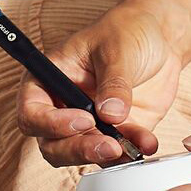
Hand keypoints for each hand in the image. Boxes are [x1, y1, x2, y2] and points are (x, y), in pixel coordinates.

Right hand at [16, 3, 184, 165]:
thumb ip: (113, 83)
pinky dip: (130, 154)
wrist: (158, 39)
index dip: (51, 123)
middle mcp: (61, 108)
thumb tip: (111, 114)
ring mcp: (87, 125)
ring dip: (101, 157)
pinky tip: (146, 143)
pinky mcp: (113, 135)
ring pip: (79, 156)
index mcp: (48, 81)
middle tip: (108, 146)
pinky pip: (115, 155)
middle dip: (77, 150)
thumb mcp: (117, 50)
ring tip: (127, 148)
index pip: (32, 113)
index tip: (84, 119)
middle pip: (52, 144)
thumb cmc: (125, 33)